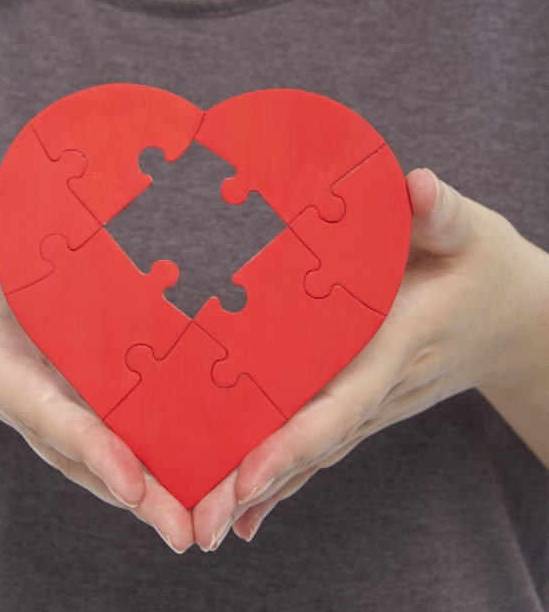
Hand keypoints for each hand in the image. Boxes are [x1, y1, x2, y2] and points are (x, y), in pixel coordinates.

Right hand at [0, 161, 193, 552]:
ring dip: (155, 484)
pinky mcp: (79, 384)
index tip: (131, 480)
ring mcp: (59, 394)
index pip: (47, 413)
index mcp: (0, 367)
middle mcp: (35, 393)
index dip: (89, 446)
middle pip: (87, 453)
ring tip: (210, 514)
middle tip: (187, 529)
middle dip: (136, 493)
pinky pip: (119, 417)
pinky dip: (156, 444)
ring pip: (108, 447)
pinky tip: (210, 453)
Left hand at [191, 166, 541, 550]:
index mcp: (397, 343)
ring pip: (312, 452)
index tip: (248, 473)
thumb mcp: (469, 232)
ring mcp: (374, 401)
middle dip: (256, 482)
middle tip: (193, 519)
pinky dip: (282, 476)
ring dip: (259, 487)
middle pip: (314, 444)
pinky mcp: (366, 401)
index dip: (294, 441)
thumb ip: (442, 212)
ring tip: (195, 521)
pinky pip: (320, 443)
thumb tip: (418, 185)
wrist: (513, 321)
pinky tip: (241, 508)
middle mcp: (381, 385)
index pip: (343, 402)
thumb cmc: (482, 268)